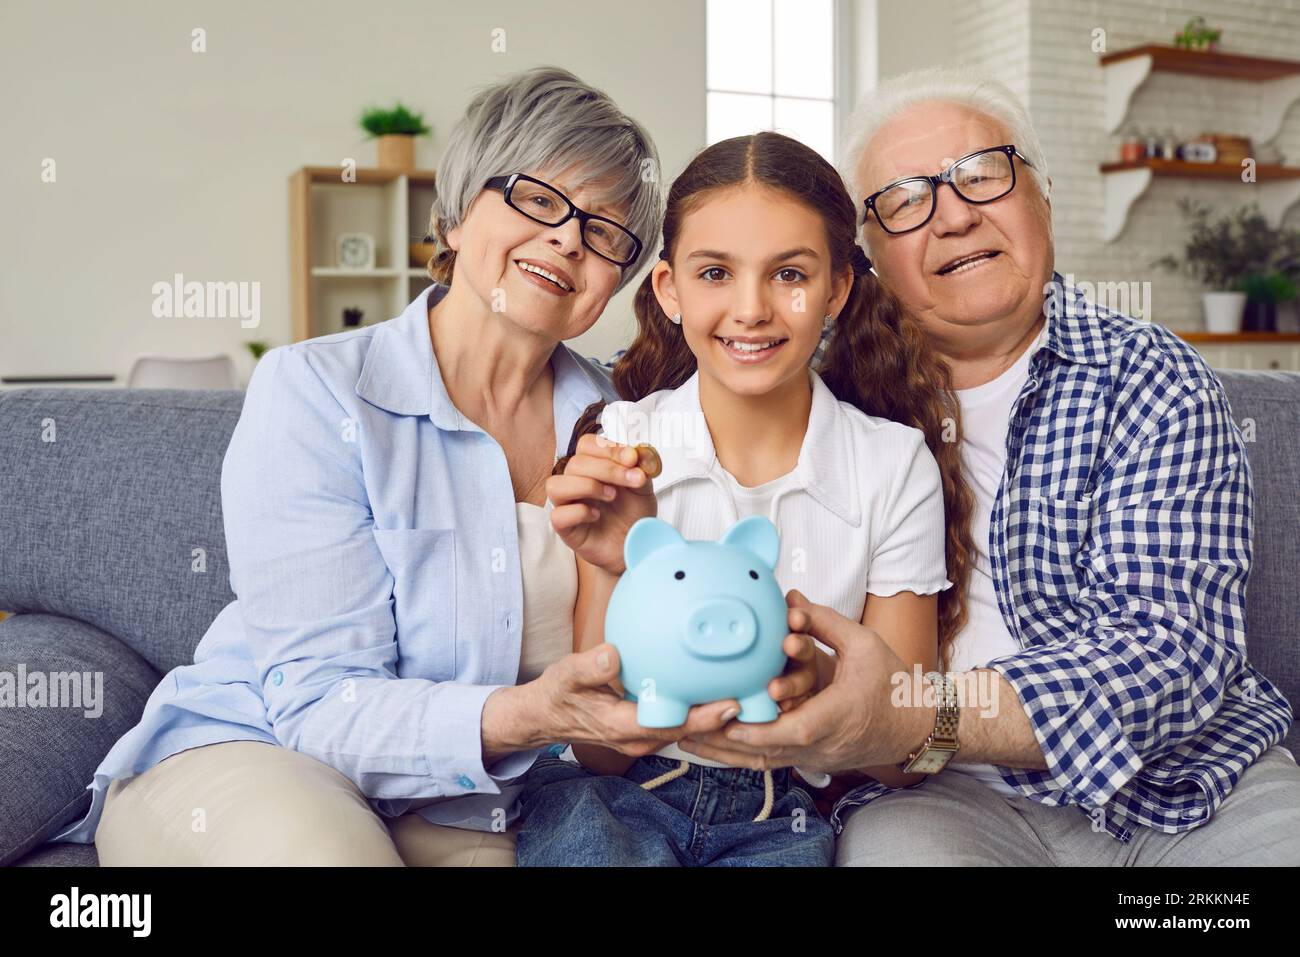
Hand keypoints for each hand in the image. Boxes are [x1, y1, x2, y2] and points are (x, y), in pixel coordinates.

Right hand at [517, 641, 739, 757]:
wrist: (544, 716)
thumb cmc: (557, 693)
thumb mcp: (565, 675)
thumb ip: (588, 667)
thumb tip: (612, 654)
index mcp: (622, 726)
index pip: (672, 725)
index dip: (704, 719)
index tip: (732, 703)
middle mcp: (638, 737)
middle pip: (690, 731)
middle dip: (722, 720)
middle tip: (757, 698)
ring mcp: (642, 736)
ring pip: (686, 729)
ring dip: (714, 717)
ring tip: (749, 692)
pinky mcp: (644, 728)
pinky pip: (677, 720)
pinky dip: (698, 709)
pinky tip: (714, 685)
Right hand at [546, 433, 656, 574]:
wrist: (637, 545)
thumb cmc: (634, 514)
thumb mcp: (643, 486)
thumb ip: (640, 467)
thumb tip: (635, 454)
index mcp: (593, 467)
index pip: (586, 445)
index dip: (608, 448)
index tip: (632, 459)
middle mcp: (576, 482)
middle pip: (575, 463)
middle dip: (608, 469)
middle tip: (633, 480)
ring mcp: (568, 505)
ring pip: (555, 485)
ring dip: (587, 486)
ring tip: (612, 496)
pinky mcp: (566, 529)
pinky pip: (558, 515)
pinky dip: (580, 512)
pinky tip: (597, 516)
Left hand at [676, 590, 933, 771]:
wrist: (917, 725)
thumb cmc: (893, 683)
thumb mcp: (863, 644)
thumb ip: (825, 622)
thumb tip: (793, 598)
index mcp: (827, 720)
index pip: (777, 731)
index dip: (742, 727)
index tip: (711, 714)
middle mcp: (815, 748)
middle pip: (757, 753)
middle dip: (717, 744)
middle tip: (680, 730)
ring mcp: (812, 760)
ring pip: (759, 763)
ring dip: (722, 755)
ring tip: (685, 741)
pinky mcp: (811, 762)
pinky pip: (769, 762)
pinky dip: (740, 756)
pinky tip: (714, 748)